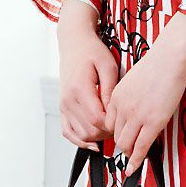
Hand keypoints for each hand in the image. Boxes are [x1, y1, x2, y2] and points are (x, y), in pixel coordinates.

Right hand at [57, 6, 118, 147]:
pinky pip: (68, 131)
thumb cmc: (91, 52)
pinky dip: (79, 140)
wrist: (74, 44)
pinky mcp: (62, 108)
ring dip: (96, 137)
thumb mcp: (108, 66)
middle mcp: (68, 100)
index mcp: (79, 89)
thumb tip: (114, 112)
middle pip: (89, 130)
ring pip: (80, 134)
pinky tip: (92, 143)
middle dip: (107, 133)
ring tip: (109, 130)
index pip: (96, 119)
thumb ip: (111, 91)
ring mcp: (63, 105)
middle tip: (120, 125)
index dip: (112, 125)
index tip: (122, 120)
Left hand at [105, 39, 185, 172]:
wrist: (169, 58)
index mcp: (116, 97)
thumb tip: (134, 110)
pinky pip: (141, 147)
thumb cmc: (157, 65)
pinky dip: (136, 160)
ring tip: (133, 158)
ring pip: (125, 144)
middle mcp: (122, 108)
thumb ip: (129, 97)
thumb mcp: (133, 80)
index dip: (116, 132)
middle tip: (128, 151)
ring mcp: (137, 116)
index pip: (109, 123)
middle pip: (115, 136)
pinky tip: (133, 168)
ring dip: (129, 153)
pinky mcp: (153, 122)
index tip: (122, 137)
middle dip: (121, 145)